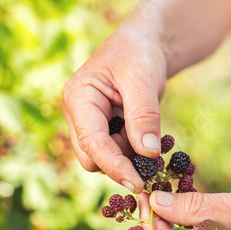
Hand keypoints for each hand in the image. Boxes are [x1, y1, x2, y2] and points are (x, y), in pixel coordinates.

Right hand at [62, 28, 166, 192]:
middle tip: (152, 157)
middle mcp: (78, 115)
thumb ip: (144, 115)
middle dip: (121, 162)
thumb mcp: (143, 78)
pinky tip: (148, 139)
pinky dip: (134, 154)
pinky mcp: (104, 132)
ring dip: (130, 157)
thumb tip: (148, 154)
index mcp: (78, 97)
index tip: (138, 184)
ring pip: (105, 159)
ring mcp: (90, 125)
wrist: (142, 46)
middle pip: (93, 158)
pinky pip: (117, 153)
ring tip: (150, 134)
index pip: (92, 142)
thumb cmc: (138, 54)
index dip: (114, 166)